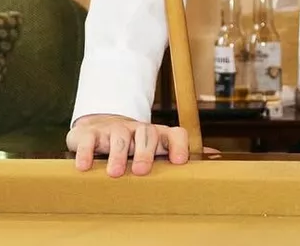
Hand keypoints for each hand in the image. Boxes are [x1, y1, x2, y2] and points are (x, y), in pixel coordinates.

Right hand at [66, 114, 218, 176]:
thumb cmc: (134, 143)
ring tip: (116, 173)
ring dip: (118, 154)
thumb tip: (215, 156)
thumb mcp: (158, 147)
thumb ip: (181, 151)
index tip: (180, 161)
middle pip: (147, 134)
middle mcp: (137, 129)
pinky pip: (88, 140)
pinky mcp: (90, 133)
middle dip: (145, 151)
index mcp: (157, 135)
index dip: (180, 145)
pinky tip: (83, 167)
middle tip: (142, 170)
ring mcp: (114, 130)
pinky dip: (85, 152)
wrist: (100, 126)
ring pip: (119, 137)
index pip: (175, 133)